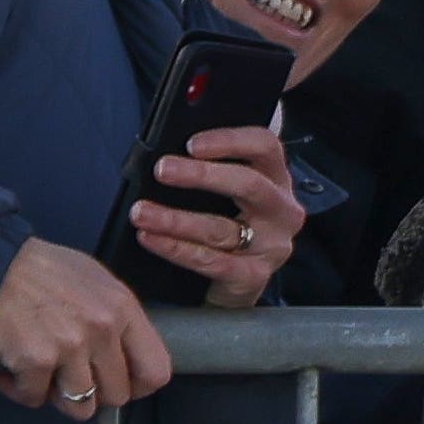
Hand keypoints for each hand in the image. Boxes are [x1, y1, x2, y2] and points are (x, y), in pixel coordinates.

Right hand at [0, 234, 169, 420]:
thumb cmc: (42, 271)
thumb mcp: (97, 283)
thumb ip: (118, 319)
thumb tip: (129, 356)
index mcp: (123, 309)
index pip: (155, 371)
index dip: (139, 387)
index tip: (123, 385)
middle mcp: (102, 330)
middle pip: (117, 395)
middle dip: (95, 394)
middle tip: (73, 377)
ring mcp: (70, 347)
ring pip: (81, 407)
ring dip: (59, 396)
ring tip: (44, 375)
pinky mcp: (35, 361)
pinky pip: (35, 398)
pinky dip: (21, 390)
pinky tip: (14, 370)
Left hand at [134, 123, 304, 309]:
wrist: (232, 283)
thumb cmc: (225, 226)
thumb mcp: (226, 193)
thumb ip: (210, 169)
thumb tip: (168, 154)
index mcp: (276, 179)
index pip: (266, 147)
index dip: (230, 140)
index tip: (191, 144)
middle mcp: (282, 210)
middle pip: (250, 184)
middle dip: (201, 176)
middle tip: (162, 171)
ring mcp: (273, 246)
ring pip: (222, 228)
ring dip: (175, 219)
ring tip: (141, 212)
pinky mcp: (254, 276)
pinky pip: (212, 262)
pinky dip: (176, 249)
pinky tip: (150, 238)